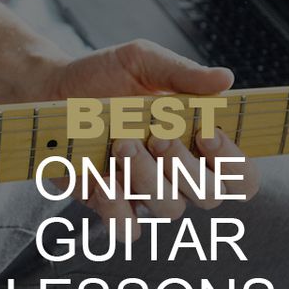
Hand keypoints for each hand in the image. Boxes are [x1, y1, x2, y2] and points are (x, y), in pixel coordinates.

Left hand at [42, 40, 259, 239]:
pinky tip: (105, 178)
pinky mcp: (107, 201)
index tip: (209, 132)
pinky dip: (119, 208)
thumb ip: (183, 73)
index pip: (239, 175)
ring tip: (122, 143)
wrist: (49, 87)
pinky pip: (127, 226)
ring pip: (169, 208)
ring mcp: (142, 190)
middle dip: (187, 167)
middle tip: (159, 136)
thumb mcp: (142, 61)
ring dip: (150, 177)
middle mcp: (175, 172)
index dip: (235, 164)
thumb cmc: (101, 74)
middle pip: (209, 195)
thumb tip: (226, 79)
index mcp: (196, 142)